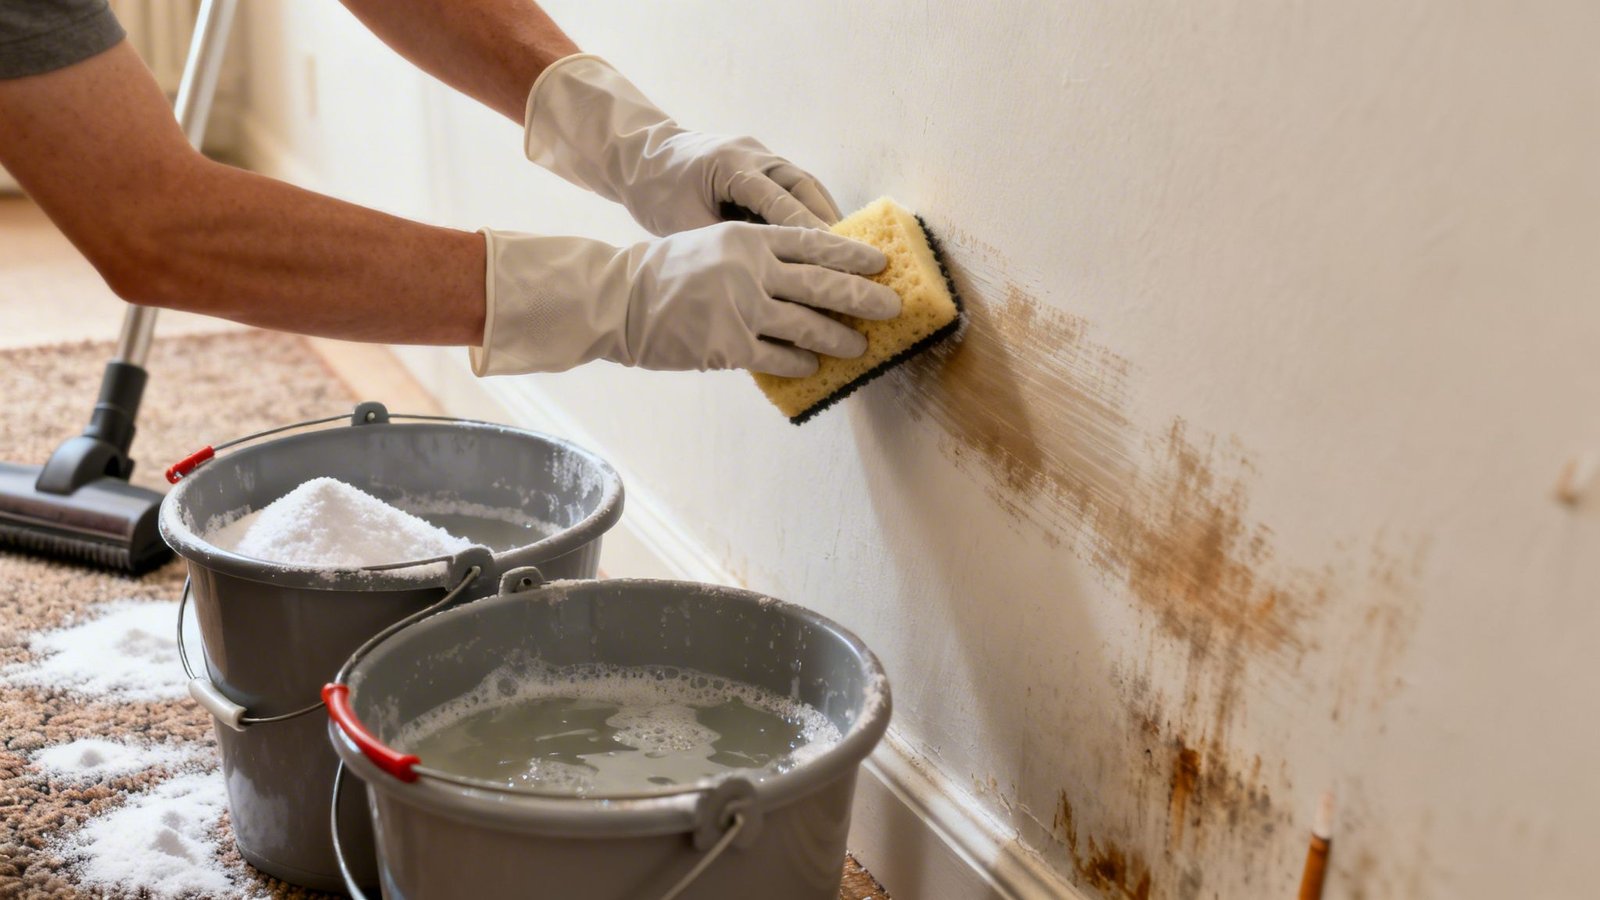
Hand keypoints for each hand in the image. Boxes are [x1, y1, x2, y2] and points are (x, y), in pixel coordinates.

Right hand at [471, 222, 900, 376]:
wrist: (619, 299)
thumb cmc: (669, 272)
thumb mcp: (716, 244)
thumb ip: (759, 256)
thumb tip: (811, 273)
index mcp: (749, 238)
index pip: (814, 243)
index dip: (853, 255)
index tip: (883, 262)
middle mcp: (751, 269)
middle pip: (823, 285)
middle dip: (864, 298)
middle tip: (893, 307)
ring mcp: (742, 309)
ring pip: (808, 326)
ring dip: (840, 338)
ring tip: (861, 347)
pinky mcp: (730, 346)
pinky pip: (779, 357)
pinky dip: (801, 363)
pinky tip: (814, 366)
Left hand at [522, 54, 841, 235]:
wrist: (640, 156)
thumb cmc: (655, 191)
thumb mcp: (680, 223)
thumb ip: (719, 246)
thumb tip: (755, 284)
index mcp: (732, 164)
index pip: (778, 201)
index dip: (808, 232)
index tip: (833, 260)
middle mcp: (755, 155)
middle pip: (804, 189)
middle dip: (830, 226)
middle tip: (855, 261)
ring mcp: (763, 156)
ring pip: (807, 188)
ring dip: (828, 220)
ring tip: (850, 257)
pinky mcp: (764, 166)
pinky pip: (796, 191)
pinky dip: (813, 216)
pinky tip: (826, 246)